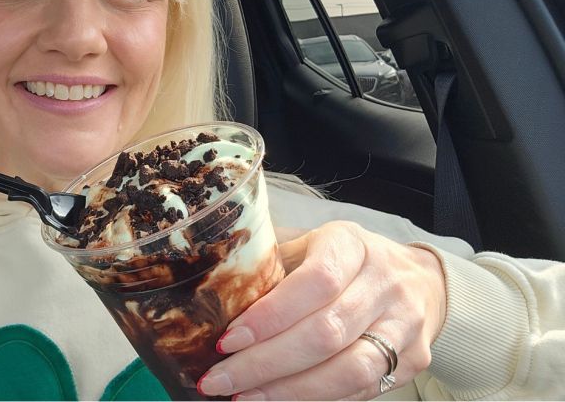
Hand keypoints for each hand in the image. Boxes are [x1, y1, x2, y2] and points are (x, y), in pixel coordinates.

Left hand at [197, 221, 446, 399]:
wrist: (419, 280)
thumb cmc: (344, 262)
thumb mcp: (309, 245)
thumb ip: (270, 266)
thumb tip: (211, 296)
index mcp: (352, 244)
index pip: (315, 282)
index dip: (269, 317)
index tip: (227, 340)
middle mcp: (385, 283)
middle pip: (325, 333)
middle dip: (265, 364)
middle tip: (219, 380)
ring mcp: (405, 325)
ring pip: (347, 370)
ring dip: (289, 392)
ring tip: (244, 397)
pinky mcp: (411, 362)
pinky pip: (360, 390)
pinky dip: (314, 399)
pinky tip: (279, 400)